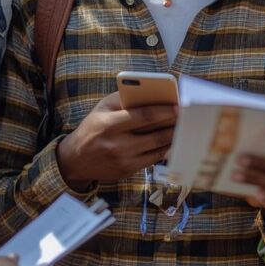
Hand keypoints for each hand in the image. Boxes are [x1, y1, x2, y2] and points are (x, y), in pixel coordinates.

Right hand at [57, 92, 176, 187]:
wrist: (76, 160)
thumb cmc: (93, 128)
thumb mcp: (102, 108)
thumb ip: (123, 99)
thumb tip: (150, 94)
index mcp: (110, 124)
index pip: (143, 116)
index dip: (164, 111)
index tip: (179, 107)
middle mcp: (118, 144)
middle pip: (155, 135)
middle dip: (174, 125)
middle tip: (188, 117)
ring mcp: (124, 160)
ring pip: (157, 149)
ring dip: (172, 138)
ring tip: (183, 128)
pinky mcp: (128, 171)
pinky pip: (153, 159)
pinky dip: (164, 149)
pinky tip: (171, 140)